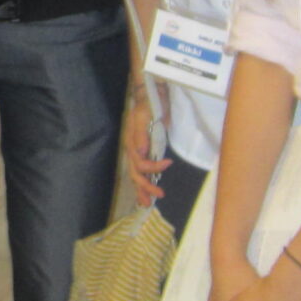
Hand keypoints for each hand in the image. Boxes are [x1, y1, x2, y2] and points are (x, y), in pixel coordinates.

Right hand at [122, 92, 167, 206]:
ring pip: (137, 175)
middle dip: (145, 187)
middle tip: (159, 196)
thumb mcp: (143, 116)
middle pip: (136, 173)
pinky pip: (142, 170)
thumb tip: (140, 152)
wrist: (151, 97)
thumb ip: (140, 135)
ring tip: (146, 203)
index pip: (140, 163)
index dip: (153, 167)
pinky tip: (146, 191)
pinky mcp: (145, 151)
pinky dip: (144, 182)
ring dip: (141, 189)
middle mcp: (133, 150)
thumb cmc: (147, 105)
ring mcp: (138, 152)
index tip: (168, 163)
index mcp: (132, 144)